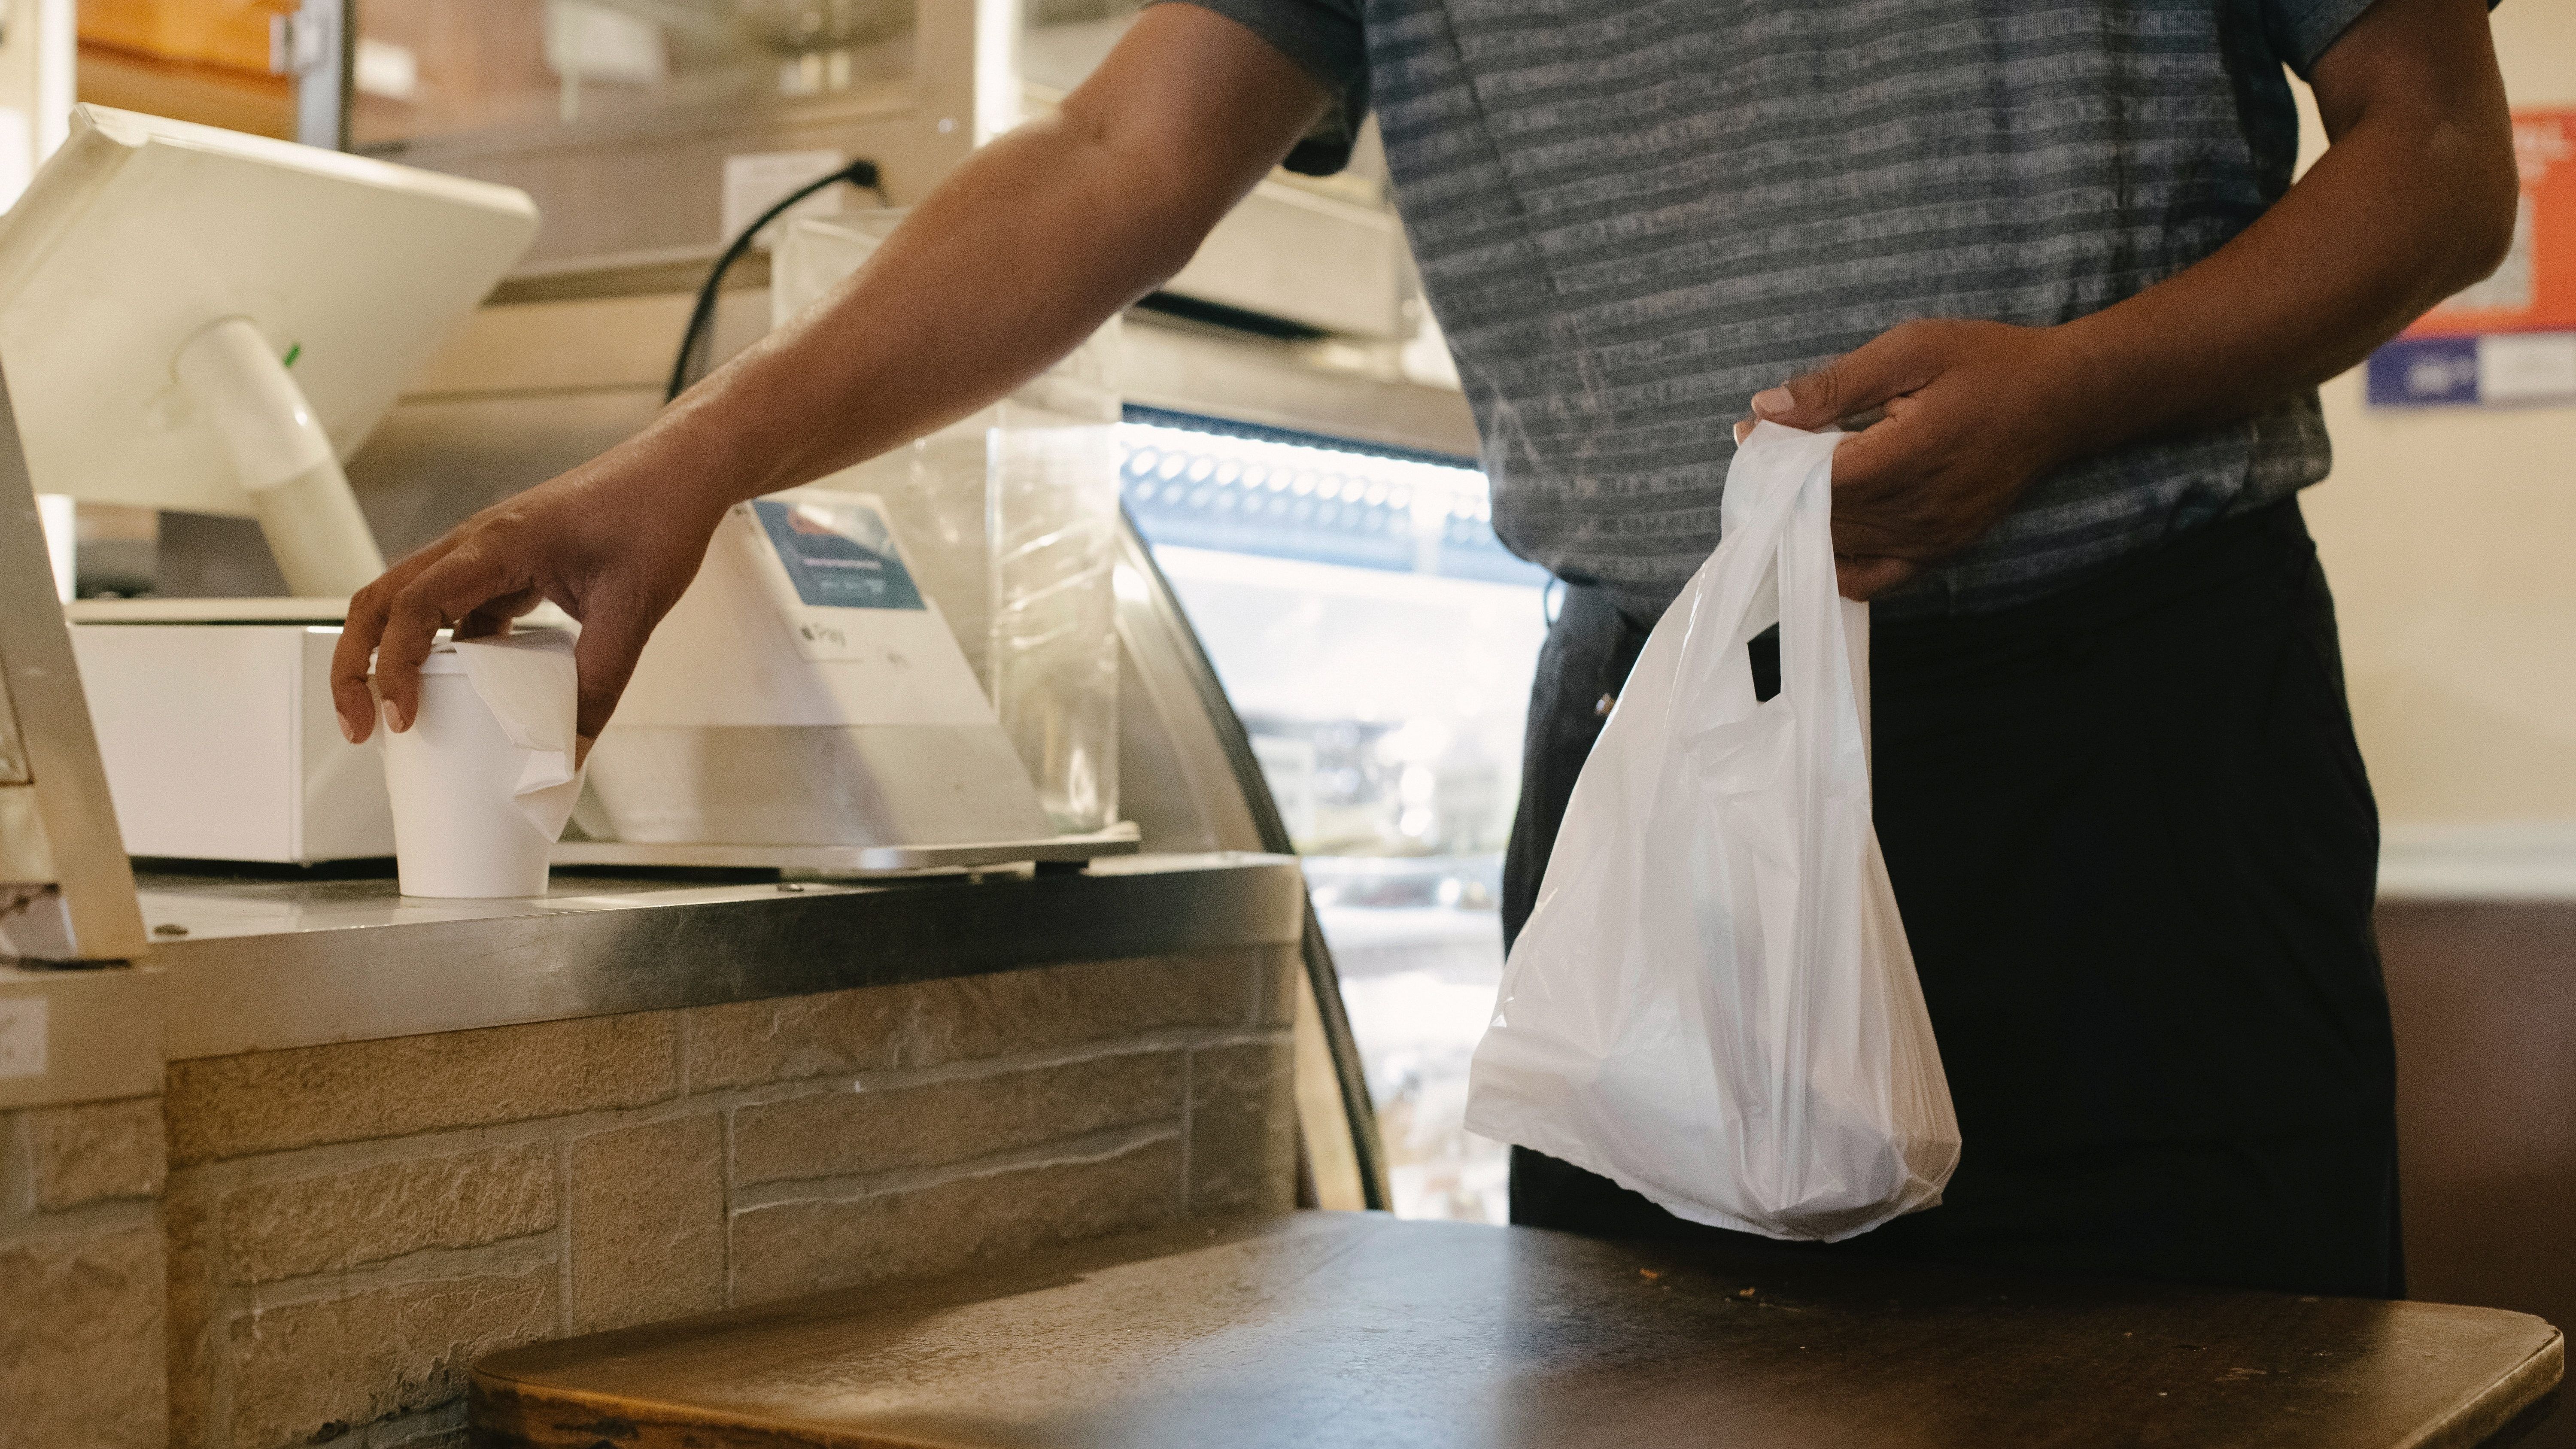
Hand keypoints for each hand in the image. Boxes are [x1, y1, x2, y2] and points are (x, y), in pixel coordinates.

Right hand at [329, 466, 725, 750]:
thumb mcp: (633, 611)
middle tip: (361, 728)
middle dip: (357, 664)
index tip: (400, 720)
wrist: (680, 473)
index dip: (395, 667)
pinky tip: (471, 694)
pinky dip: (449, 652)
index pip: (413, 606)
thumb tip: (570, 754)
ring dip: (396, 657)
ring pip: (413, 605)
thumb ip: (599, 685)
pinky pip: (460, 612)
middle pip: (381, 601)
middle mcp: (476, 546)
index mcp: (495, 545)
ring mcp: (488, 555)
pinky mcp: (510, 567)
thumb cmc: (657, 519)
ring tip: (402, 718)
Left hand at [1730, 319, 2086, 599]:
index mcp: (1908, 457)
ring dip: (1804, 521)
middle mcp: (1919, 512)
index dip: (1775, 461)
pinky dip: (1839, 562)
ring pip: (1840, 549)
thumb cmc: (1989, 365)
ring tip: (1789, 481)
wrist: (2063, 400)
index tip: (1752, 434)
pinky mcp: (1941, 551)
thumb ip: (1834, 386)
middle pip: (1821, 518)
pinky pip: (1873, 579)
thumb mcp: (1910, 351)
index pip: (1815, 480)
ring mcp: (1931, 540)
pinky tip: (1822, 532)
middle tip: (1764, 453)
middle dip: (1781, 489)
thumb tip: (1764, 410)